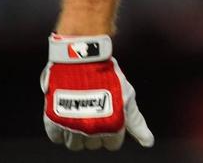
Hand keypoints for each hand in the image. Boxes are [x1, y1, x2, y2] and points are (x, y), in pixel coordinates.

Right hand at [40, 33, 153, 150]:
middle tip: (96, 111)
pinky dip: (60, 130)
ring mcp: (71, 125)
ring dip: (78, 133)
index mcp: (113, 124)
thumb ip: (137, 123)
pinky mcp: (53, 119)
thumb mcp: (128, 98)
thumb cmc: (109, 76)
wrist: (83, 57)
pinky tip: (68, 114)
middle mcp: (92, 128)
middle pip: (94, 145)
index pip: (113, 145)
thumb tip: (149, 143)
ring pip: (75, 145)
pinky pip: (56, 137)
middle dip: (96, 131)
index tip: (110, 116)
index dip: (113, 131)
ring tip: (81, 113)